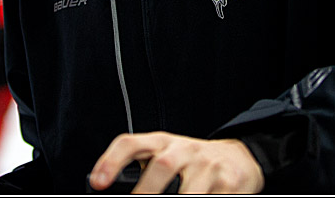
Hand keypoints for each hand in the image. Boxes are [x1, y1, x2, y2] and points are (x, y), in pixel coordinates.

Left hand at [89, 131, 263, 193]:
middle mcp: (183, 149)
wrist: (237, 158)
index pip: (130, 143)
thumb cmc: (191, 162)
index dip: (111, 161)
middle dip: (146, 192)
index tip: (98, 182)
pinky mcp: (229, 181)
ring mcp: (207, 165)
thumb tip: (116, 191)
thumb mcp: (166, 158)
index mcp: (161, 143)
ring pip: (189, 190)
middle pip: (162, 166)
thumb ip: (144, 172)